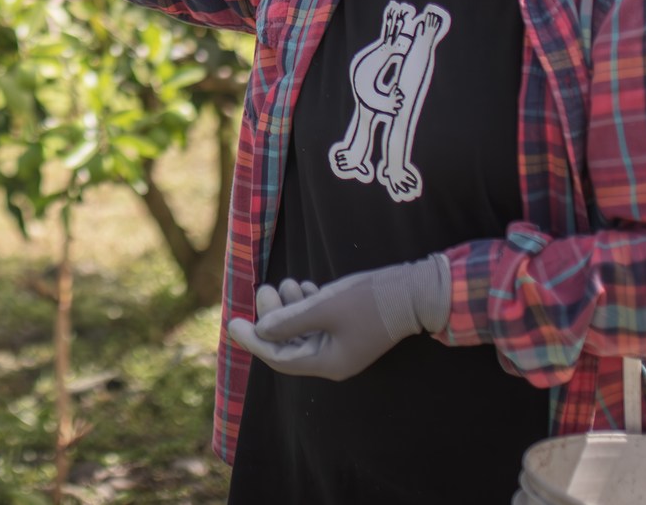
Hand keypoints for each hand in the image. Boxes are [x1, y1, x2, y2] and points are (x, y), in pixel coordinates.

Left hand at [226, 254, 449, 381]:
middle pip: (289, 343)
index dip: (254, 341)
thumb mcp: (324, 306)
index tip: (232, 322)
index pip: (280, 358)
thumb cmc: (369, 299)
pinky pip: (316, 321)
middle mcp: (333, 359)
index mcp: (328, 363)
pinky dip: (305, 305)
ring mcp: (342, 344)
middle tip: (264, 289)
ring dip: (289, 307)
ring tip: (286, 283)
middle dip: (273, 317)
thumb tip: (260, 331)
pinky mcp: (348, 328)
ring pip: (302, 330)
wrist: (413, 290)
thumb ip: (290, 321)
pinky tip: (303, 285)